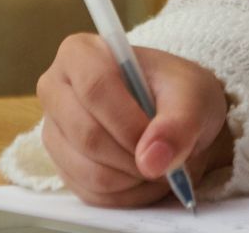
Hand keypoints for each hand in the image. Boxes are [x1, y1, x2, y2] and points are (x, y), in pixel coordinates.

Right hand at [35, 34, 232, 206]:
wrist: (177, 118)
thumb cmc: (180, 93)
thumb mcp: (194, 95)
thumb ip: (179, 123)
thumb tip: (151, 159)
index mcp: (80, 53)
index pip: (95, 88)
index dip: (129, 121)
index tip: (158, 138)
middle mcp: (56, 90)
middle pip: (87, 135)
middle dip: (135, 156)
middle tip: (167, 156)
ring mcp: (54, 132)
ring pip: (90, 172)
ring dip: (136, 179)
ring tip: (161, 164)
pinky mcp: (63, 167)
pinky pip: (93, 195)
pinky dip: (129, 194)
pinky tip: (146, 176)